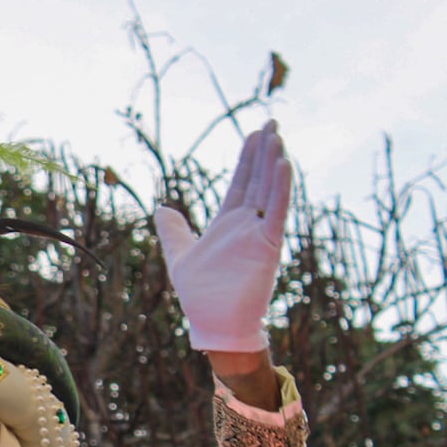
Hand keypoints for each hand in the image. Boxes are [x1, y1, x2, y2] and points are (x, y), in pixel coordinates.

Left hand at [154, 120, 292, 354]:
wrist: (213, 325)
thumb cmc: (201, 295)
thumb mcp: (180, 255)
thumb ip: (174, 231)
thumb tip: (161, 208)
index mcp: (227, 224)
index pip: (241, 182)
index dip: (247, 158)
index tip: (254, 133)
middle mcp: (245, 225)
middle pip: (257, 179)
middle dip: (264, 151)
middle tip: (273, 121)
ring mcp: (258, 233)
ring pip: (269, 191)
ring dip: (274, 163)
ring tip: (278, 135)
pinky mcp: (267, 246)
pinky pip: (276, 212)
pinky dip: (280, 189)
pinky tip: (285, 165)